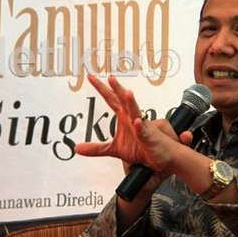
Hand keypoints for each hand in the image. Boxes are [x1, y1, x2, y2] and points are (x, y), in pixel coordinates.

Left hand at [75, 75, 191, 178]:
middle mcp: (132, 117)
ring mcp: (141, 126)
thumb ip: (96, 148)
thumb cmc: (141, 149)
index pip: (110, 99)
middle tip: (110, 77)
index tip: (91, 77)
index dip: (101, 88)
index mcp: (123, 117)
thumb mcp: (114, 150)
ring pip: (135, 111)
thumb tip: (78, 148)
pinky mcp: (148, 137)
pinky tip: (137, 121)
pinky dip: (140, 126)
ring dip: (130, 102)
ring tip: (126, 92)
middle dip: (116, 88)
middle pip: (122, 100)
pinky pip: (143, 130)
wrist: (160, 159)